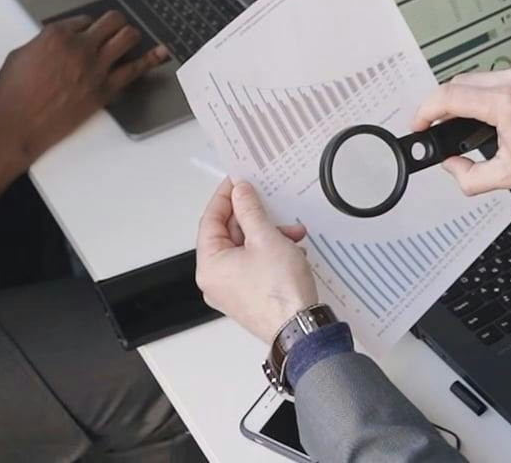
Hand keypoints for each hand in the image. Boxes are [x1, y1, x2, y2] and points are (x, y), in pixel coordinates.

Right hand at [0, 11, 169, 194]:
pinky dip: (151, 59)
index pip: (85, 19)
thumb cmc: (11, 93)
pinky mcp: (105, 90)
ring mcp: (95, 68)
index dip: (87, 26)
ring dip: (130, 35)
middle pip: (112, 20)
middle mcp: (80, 47)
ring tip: (128, 40)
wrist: (16, 126)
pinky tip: (161, 52)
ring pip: (127, 37)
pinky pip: (135, 69)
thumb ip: (44, 42)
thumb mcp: (21, 54)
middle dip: (114, 22)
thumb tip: (58, 41)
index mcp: (56, 34)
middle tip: (113, 30)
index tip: (87, 33)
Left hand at [195, 179, 317, 342]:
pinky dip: (270, 252)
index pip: (210, 220)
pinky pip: (253, 265)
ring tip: (291, 233)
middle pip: (228, 235)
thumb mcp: (266, 238)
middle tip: (268, 203)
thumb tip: (240, 192)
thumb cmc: (281, 292)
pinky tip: (291, 249)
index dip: (225, 197)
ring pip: (245, 249)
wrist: (300, 328)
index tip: (237, 182)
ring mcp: (231, 291)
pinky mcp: (247, 296)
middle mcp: (215, 281)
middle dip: (254, 218)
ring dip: (268, 235)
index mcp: (210, 266)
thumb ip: (250, 210)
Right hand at [412, 61, 510, 193]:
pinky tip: (507, 114)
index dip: (425, 111)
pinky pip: (505, 77)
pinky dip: (497, 93)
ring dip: (473, 99)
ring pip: (483, 79)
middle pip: (461, 83)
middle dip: (446, 106)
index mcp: (505, 102)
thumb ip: (471, 176)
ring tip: (478, 125)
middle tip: (443, 128)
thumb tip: (451, 165)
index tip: (418, 124)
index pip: (448, 96)